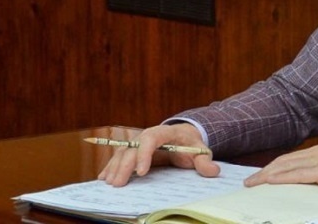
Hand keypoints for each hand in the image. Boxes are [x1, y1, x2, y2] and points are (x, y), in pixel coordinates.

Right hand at [98, 123, 216, 186]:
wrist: (183, 137)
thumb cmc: (190, 144)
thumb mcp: (200, 151)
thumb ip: (205, 161)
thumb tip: (214, 171)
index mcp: (165, 132)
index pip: (151, 139)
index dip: (144, 154)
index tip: (142, 172)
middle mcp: (148, 135)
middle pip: (132, 147)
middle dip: (125, 165)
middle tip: (119, 184)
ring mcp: (139, 142)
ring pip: (123, 152)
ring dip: (115, 167)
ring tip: (110, 183)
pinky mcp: (133, 151)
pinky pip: (119, 157)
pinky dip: (111, 166)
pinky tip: (104, 178)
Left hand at [244, 145, 317, 193]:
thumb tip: (309, 186)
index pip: (291, 159)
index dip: (274, 167)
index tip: (260, 176)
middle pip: (285, 161)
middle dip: (265, 171)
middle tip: (249, 182)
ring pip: (287, 166)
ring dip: (268, 175)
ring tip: (253, 183)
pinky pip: (298, 174)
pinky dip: (282, 177)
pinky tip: (270, 182)